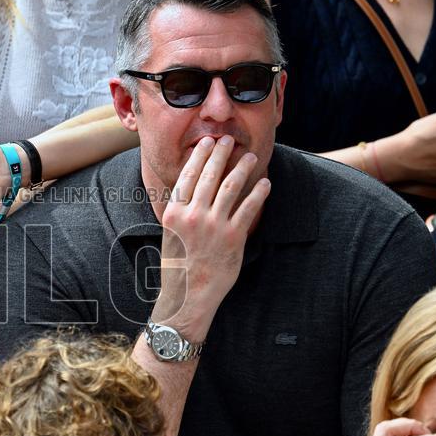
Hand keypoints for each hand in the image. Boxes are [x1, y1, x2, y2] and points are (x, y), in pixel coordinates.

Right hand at [153, 136, 270, 340]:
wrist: (189, 295)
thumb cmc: (179, 265)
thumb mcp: (171, 234)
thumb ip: (180, 211)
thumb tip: (191, 190)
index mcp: (174, 212)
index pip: (188, 175)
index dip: (200, 156)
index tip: (207, 143)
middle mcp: (193, 215)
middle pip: (210, 175)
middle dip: (221, 153)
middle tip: (229, 140)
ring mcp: (213, 225)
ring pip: (230, 187)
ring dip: (242, 168)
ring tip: (250, 157)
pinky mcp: (233, 237)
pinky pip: (248, 208)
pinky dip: (258, 193)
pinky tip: (264, 183)